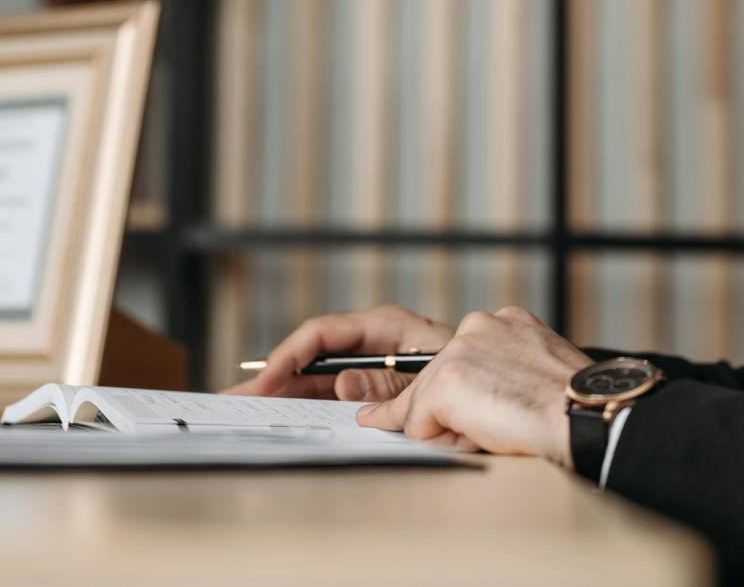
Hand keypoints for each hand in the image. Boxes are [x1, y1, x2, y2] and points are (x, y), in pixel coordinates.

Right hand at [219, 303, 455, 400]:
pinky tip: (284, 417)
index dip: (292, 355)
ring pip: (320, 378)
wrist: (507, 389)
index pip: (324, 334)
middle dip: (275, 377)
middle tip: (236, 397)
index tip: (268, 378)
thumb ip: (389, 382)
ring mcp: (374, 366)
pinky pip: (337, 395)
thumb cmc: (475, 373)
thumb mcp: (433, 376)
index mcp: (387, 327)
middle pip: (314, 357)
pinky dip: (310, 405)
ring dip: (285, 394)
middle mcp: (375, 343)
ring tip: (247, 410)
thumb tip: (342, 384)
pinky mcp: (378, 389)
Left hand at [353, 306, 590, 464]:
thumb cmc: (576, 410)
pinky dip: (445, 443)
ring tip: (501, 429)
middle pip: (435, 383)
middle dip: (458, 416)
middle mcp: (478, 325)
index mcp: (506, 322)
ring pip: (424, 405)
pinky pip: (417, 426)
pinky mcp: (444, 382)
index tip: (497, 410)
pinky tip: (485, 436)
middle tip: (504, 426)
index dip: (472, 401)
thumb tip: (478, 403)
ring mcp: (458, 350)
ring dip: (454, 430)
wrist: (587, 419)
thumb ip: (505, 375)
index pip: (460, 365)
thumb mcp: (538, 375)